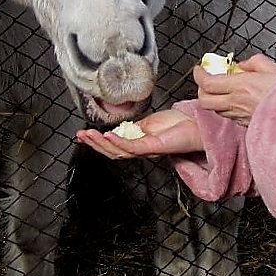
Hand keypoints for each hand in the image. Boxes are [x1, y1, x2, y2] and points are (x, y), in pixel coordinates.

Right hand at [75, 109, 203, 159]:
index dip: (96, 142)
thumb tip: (119, 127)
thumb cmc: (177, 125)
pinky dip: (118, 142)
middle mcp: (139, 150)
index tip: (81, 135)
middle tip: (79, 135)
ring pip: (118, 151)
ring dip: (101, 143)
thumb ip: (134, 128)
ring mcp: (145, 149)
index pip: (112, 145)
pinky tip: (108, 135)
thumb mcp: (148, 124)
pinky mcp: (153, 147)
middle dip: (93, 143)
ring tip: (87, 135)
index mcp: (136, 144)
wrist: (196, 126)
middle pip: (112, 151)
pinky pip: (132, 147)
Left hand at [193, 53, 275, 124]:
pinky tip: (235, 102)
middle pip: (204, 100)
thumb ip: (256, 63)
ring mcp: (240, 117)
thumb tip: (243, 64)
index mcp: (241, 87)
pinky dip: (226, 108)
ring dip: (214, 100)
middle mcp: (236, 103)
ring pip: (216, 110)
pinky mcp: (247, 126)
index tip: (200, 69)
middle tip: (206, 81)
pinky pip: (229, 116)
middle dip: (201, 90)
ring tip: (221, 91)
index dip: (199, 75)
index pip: (207, 83)